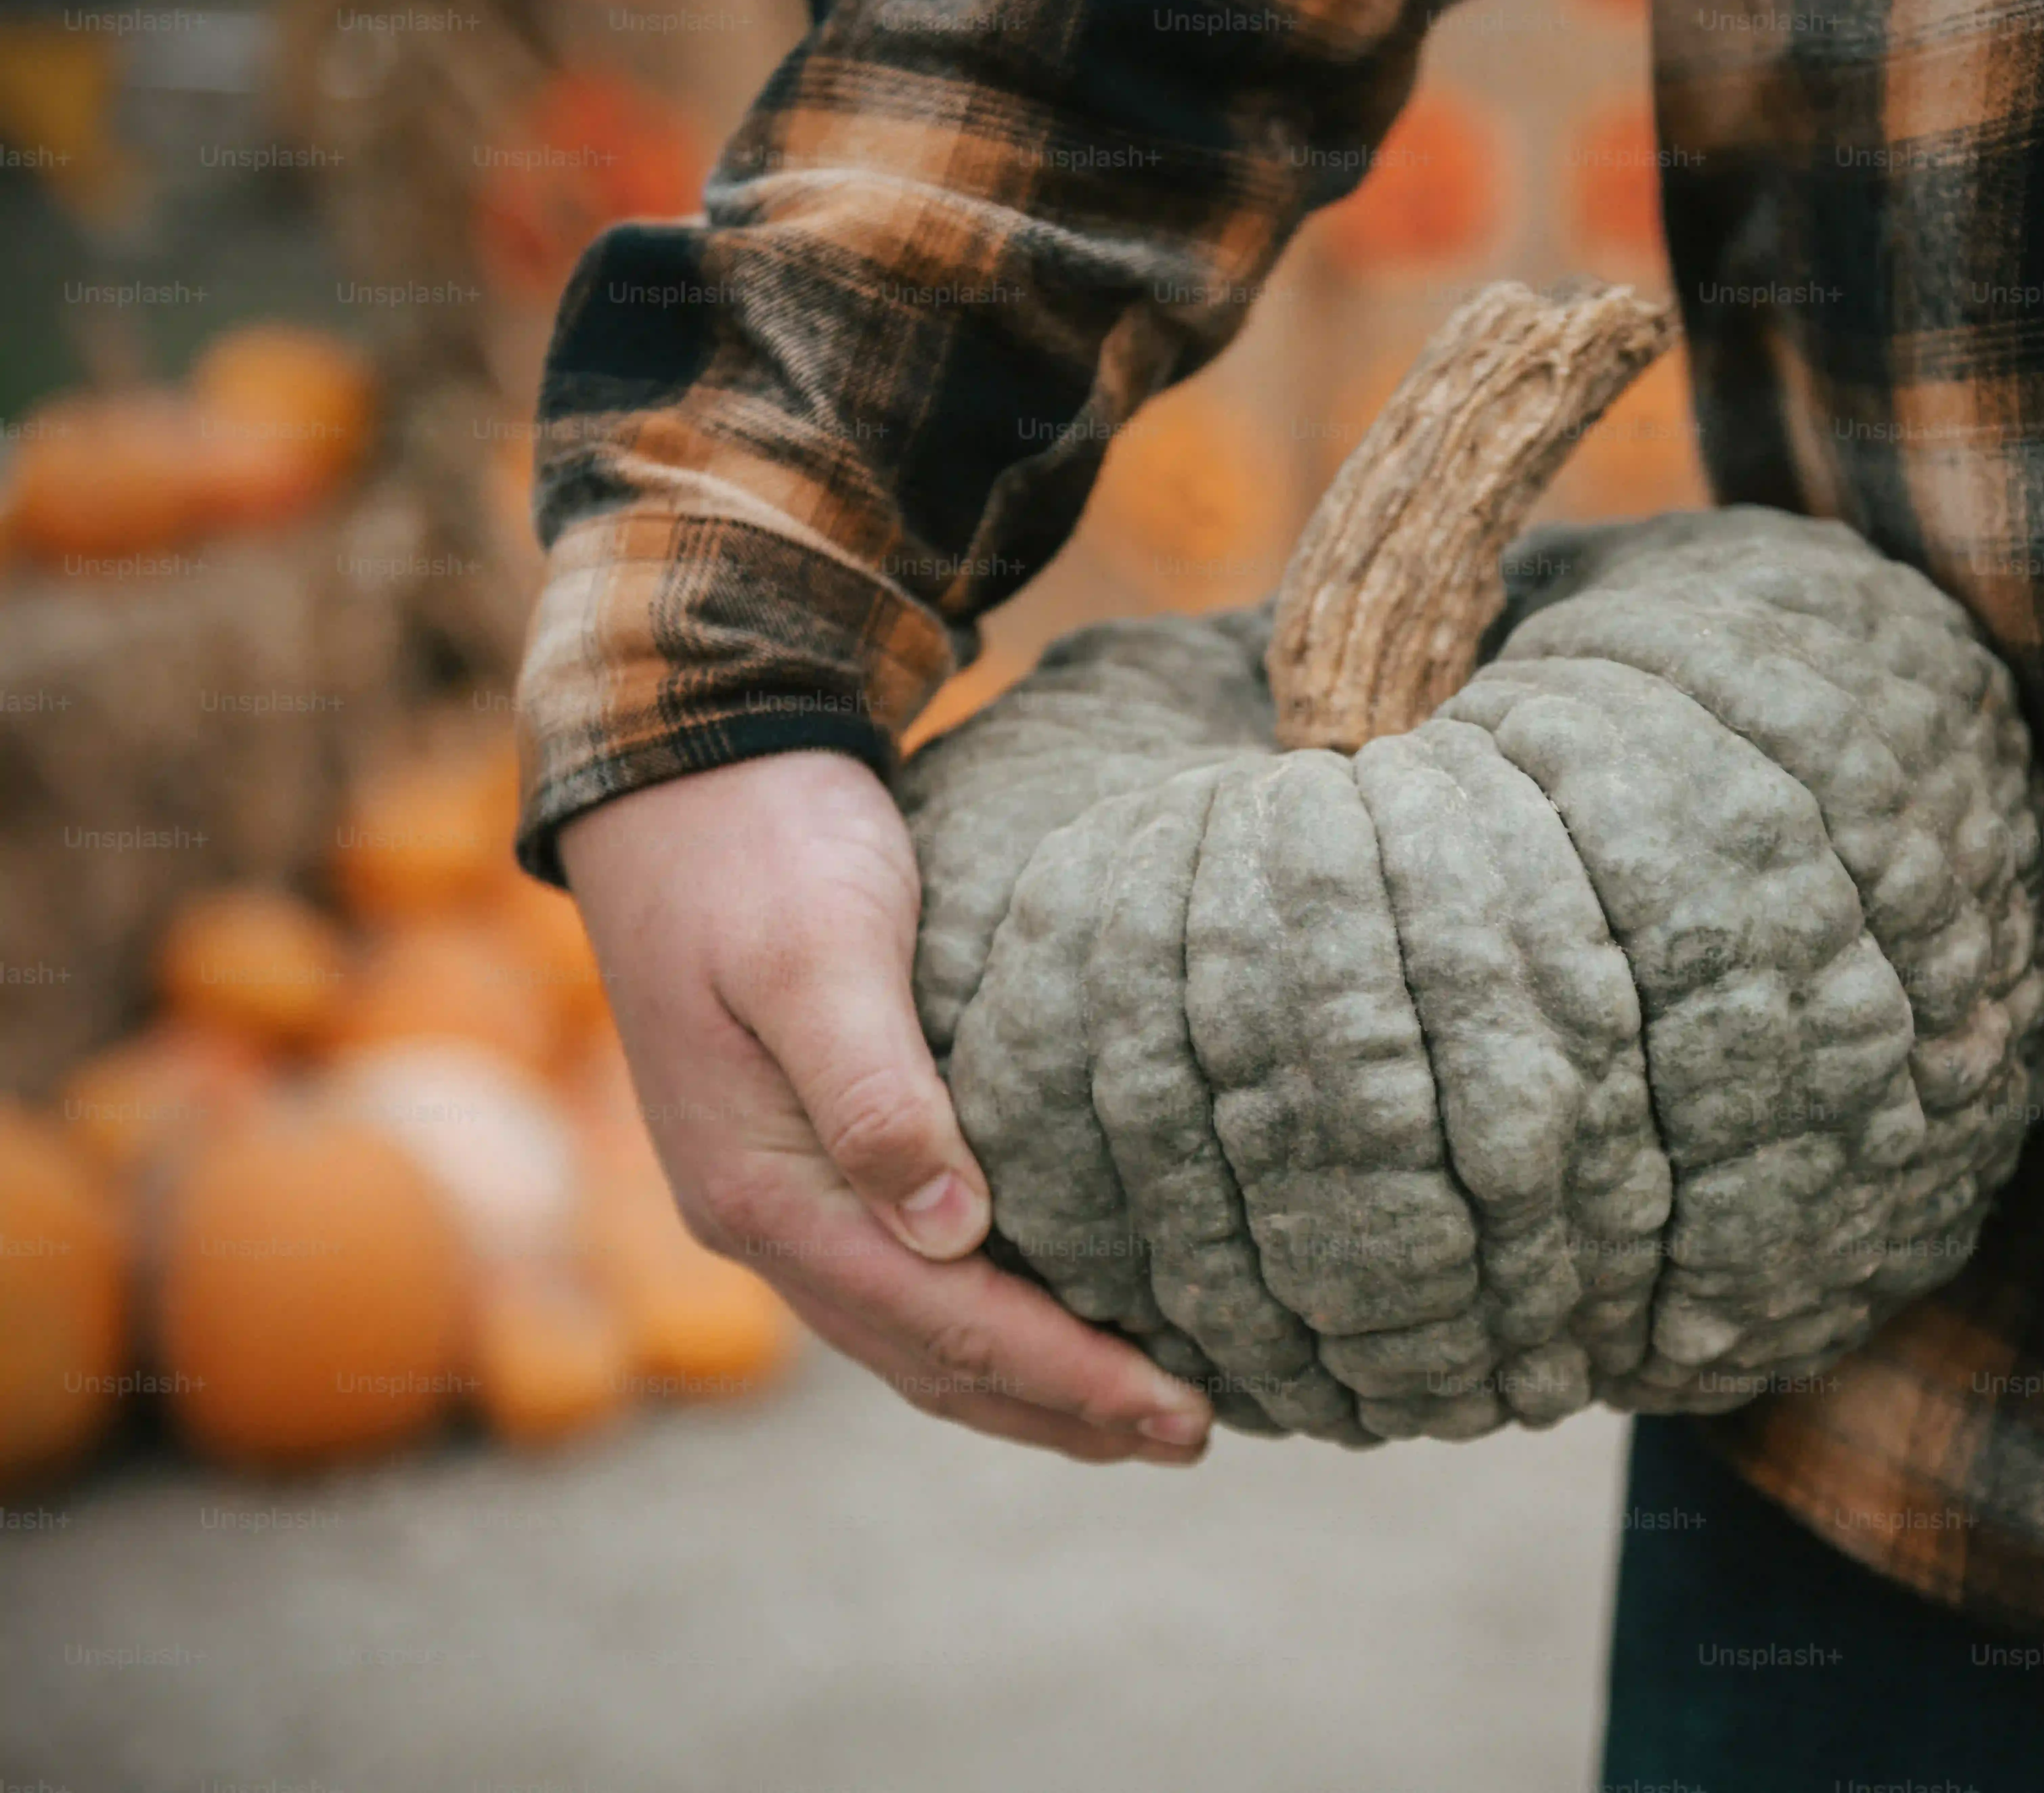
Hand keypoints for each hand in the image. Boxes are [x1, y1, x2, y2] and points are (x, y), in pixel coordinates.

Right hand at [559, 749, 1213, 1464]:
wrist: (680, 778)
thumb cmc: (762, 848)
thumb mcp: (816, 954)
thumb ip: (875, 1093)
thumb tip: (951, 1230)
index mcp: (763, 1189)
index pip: (942, 1320)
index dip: (1067, 1376)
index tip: (1183, 1411)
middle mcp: (758, 1216)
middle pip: (928, 1355)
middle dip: (1060, 1405)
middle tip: (1194, 1434)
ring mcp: (772, 1194)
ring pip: (910, 1332)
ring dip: (1022, 1383)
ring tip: (1133, 1414)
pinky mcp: (796, 1156)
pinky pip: (897, 1278)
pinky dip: (979, 1320)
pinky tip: (1048, 1318)